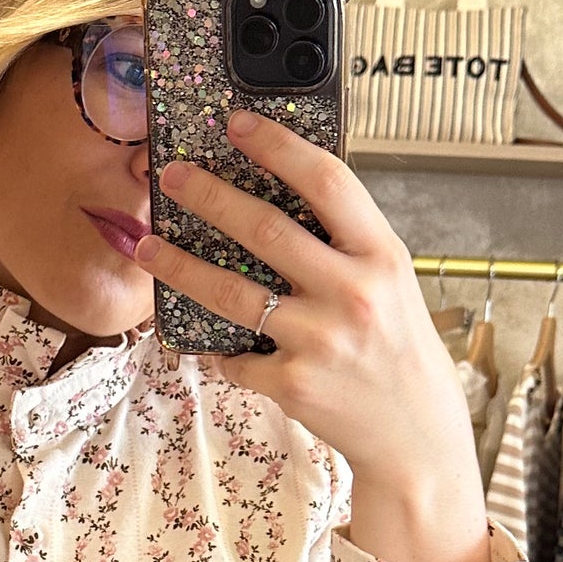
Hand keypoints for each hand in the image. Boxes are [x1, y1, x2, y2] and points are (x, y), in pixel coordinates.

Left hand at [134, 113, 490, 561]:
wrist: (416, 437)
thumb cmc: (397, 352)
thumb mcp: (390, 285)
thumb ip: (345, 246)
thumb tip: (279, 198)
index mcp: (382, 256)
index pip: (329, 182)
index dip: (279, 147)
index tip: (237, 124)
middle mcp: (354, 292)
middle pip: (267, 230)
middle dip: (210, 196)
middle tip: (171, 175)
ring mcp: (321, 339)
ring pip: (232, 294)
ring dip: (180, 268)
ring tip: (146, 248)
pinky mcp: (294, 383)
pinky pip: (237, 357)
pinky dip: (222, 352)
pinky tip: (214, 348)